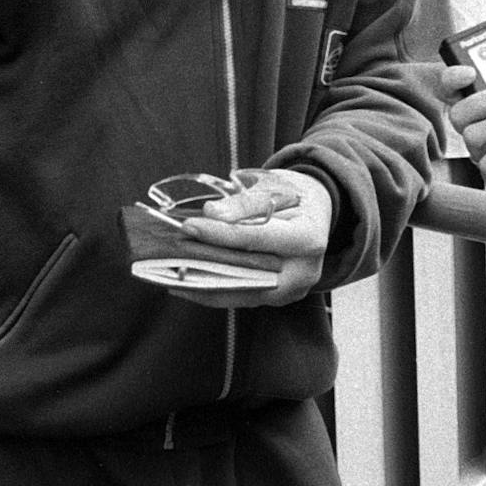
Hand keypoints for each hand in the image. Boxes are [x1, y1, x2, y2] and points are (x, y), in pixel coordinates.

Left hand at [172, 168, 332, 306]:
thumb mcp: (275, 188)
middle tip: (167, 257)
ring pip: (239, 292)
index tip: (188, 226)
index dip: (220, 234)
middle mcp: (304, 272)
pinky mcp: (277, 298)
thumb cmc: (295, 195)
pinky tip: (185, 282)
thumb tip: (211, 214)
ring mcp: (291, 291)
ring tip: (168, 273)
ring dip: (202, 283)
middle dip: (205, 265)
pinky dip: (213, 289)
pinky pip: (241, 296)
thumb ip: (244, 203)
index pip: (256, 239)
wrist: (318, 213)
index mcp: (309, 238)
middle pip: (246, 272)